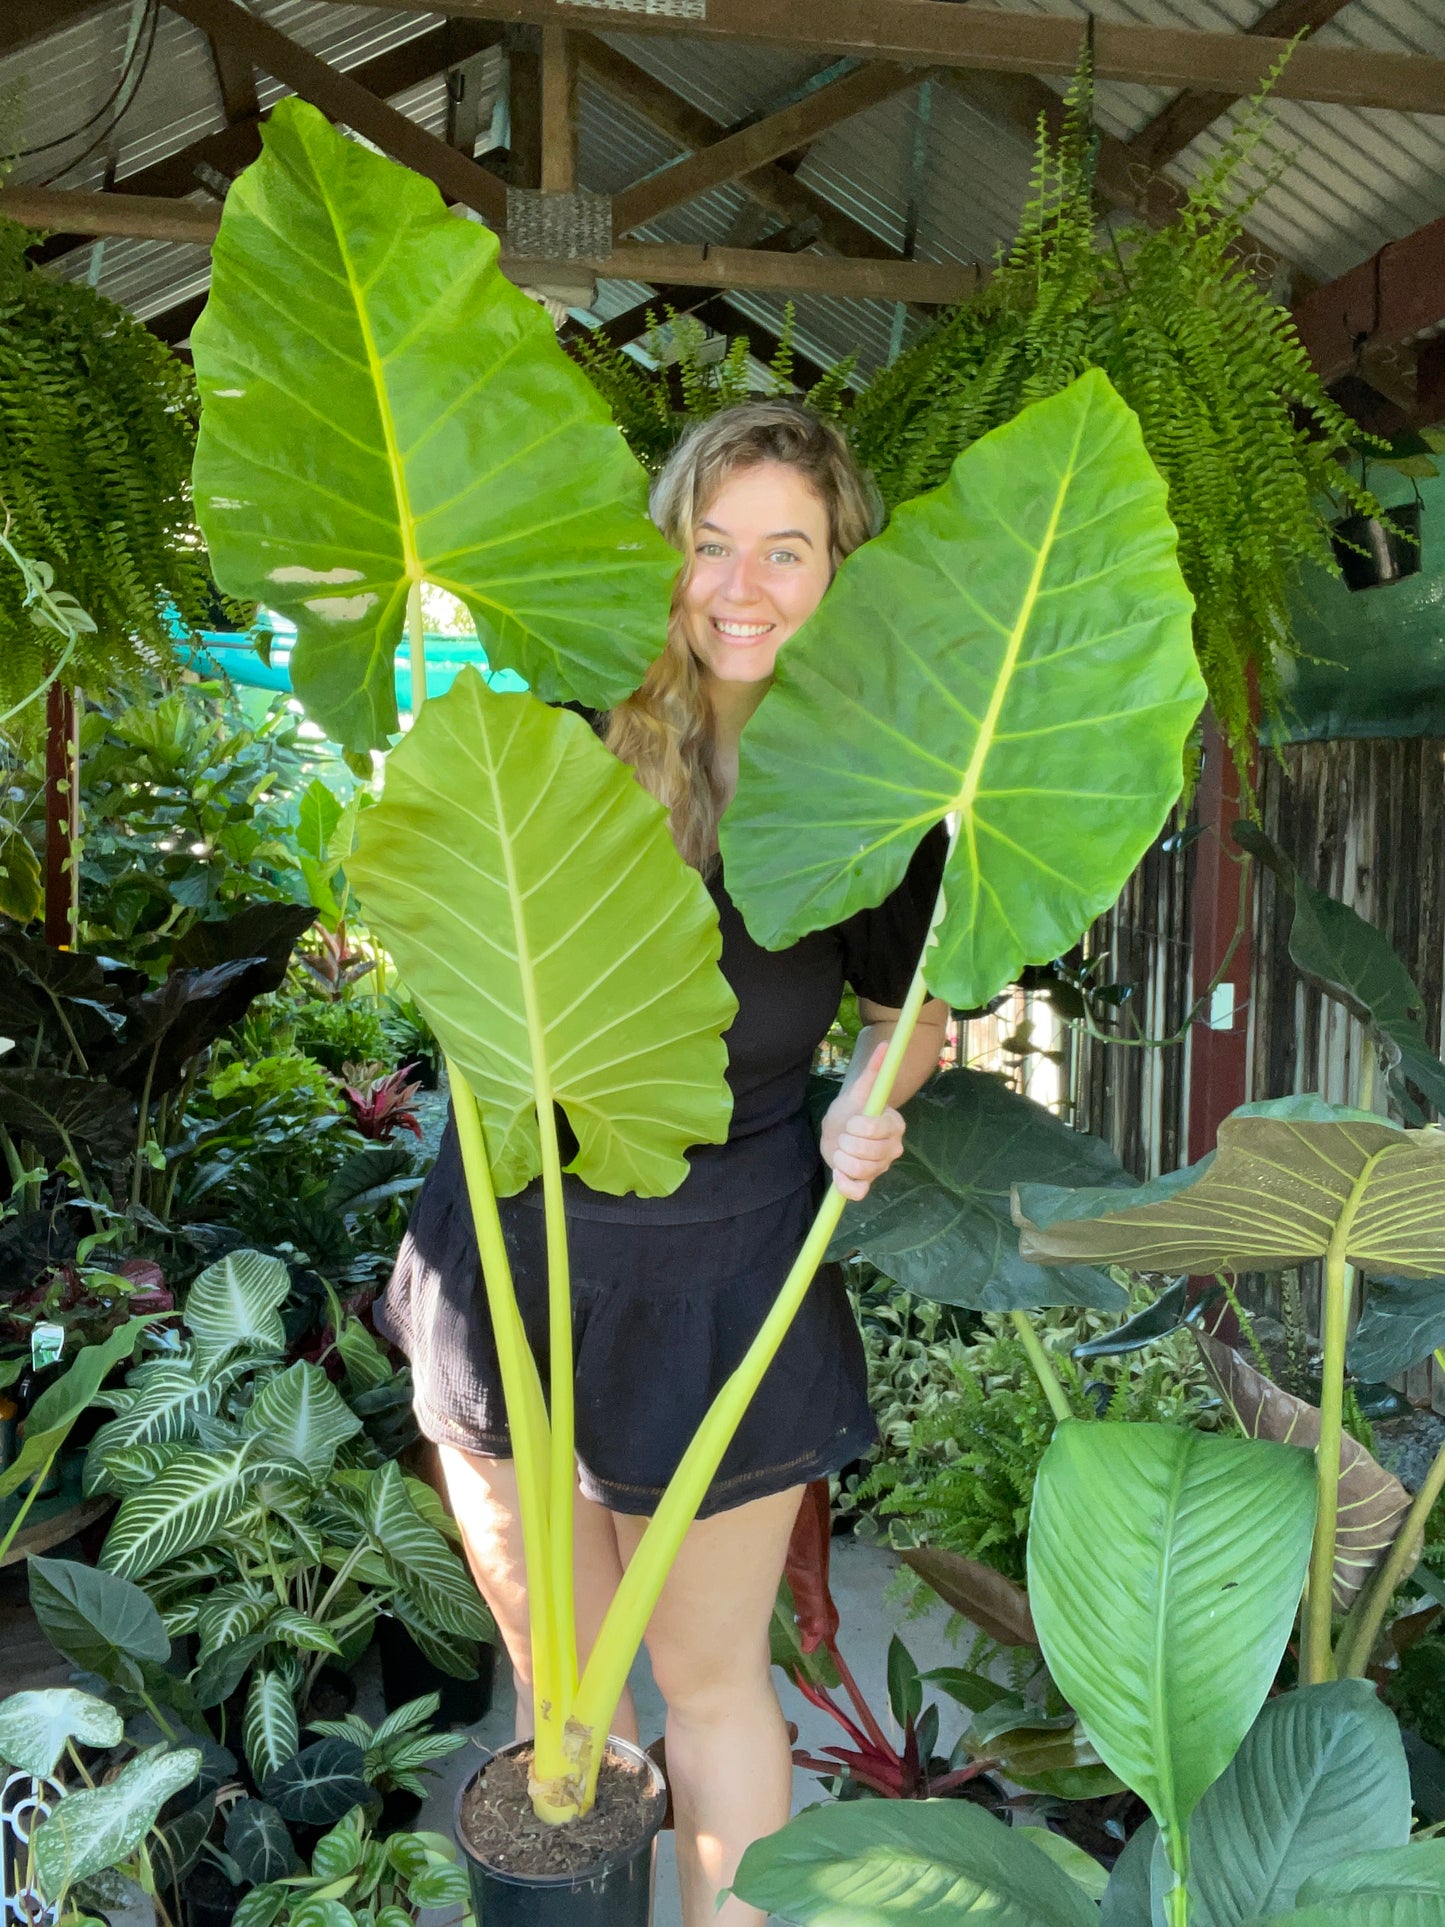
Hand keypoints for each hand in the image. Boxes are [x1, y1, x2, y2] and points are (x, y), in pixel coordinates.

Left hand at [820, 1041, 905, 1201]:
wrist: (840, 1129)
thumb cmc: (851, 1109)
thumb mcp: (859, 1090)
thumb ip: (874, 1070)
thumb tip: (885, 1044)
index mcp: (895, 1126)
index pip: (876, 1130)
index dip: (858, 1127)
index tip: (852, 1121)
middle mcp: (893, 1149)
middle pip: (867, 1154)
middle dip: (846, 1143)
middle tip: (844, 1135)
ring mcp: (881, 1169)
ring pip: (859, 1171)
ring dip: (841, 1160)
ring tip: (841, 1150)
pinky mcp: (867, 1185)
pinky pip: (857, 1193)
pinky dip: (844, 1185)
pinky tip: (839, 1173)